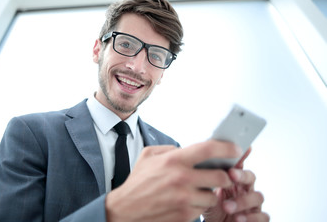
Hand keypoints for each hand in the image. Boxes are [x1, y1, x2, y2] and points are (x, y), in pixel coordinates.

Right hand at [105, 140, 242, 221]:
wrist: (125, 210)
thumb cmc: (138, 182)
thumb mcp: (149, 156)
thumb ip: (170, 148)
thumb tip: (189, 148)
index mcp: (174, 160)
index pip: (209, 149)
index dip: (227, 148)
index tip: (236, 149)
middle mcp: (182, 179)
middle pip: (221, 176)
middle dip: (224, 176)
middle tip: (221, 175)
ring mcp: (185, 199)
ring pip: (213, 195)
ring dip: (210, 192)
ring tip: (198, 190)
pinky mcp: (185, 215)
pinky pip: (203, 209)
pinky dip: (199, 205)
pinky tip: (188, 201)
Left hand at [203, 149, 269, 221]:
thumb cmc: (212, 208)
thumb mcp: (206, 192)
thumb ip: (208, 178)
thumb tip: (200, 162)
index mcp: (234, 180)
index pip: (240, 165)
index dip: (242, 156)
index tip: (242, 148)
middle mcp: (245, 189)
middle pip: (250, 177)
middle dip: (242, 175)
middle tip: (231, 175)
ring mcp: (252, 204)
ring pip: (258, 196)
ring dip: (243, 201)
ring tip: (227, 206)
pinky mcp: (256, 218)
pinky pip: (263, 216)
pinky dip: (252, 218)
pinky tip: (239, 218)